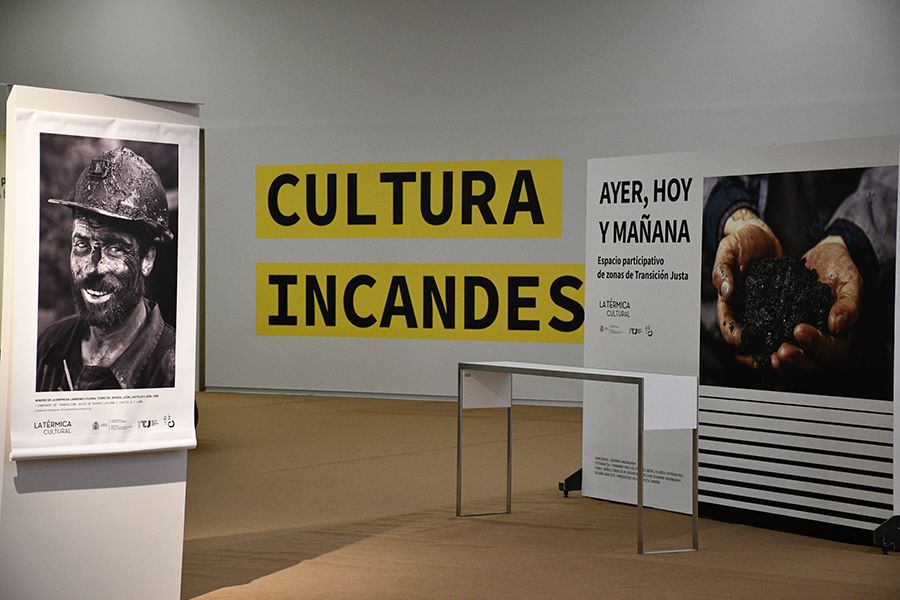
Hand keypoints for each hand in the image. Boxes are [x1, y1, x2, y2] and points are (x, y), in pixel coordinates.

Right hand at [712, 208, 783, 346]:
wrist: (762, 235)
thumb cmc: (741, 241)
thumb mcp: (729, 251)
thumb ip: (724, 270)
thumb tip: (726, 291)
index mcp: (728, 302)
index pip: (727, 325)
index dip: (734, 335)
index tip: (744, 341)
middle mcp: (745, 310)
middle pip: (748, 339)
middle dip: (757, 351)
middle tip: (770, 358)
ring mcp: (762, 310)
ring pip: (767, 336)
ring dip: (776, 346)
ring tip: (789, 353)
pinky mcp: (780, 306)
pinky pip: (784, 322)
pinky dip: (791, 332)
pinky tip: (803, 337)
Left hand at [770, 236, 859, 372]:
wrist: (818, 259)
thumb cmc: (838, 269)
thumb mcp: (849, 280)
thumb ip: (848, 302)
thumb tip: (838, 325)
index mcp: (839, 335)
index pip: (833, 350)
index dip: (817, 345)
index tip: (800, 330)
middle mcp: (819, 344)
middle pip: (811, 365)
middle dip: (796, 361)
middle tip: (781, 352)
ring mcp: (799, 343)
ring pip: (791, 366)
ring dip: (780, 366)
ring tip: (768, 358)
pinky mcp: (780, 335)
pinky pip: (773, 353)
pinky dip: (764, 358)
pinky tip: (752, 353)